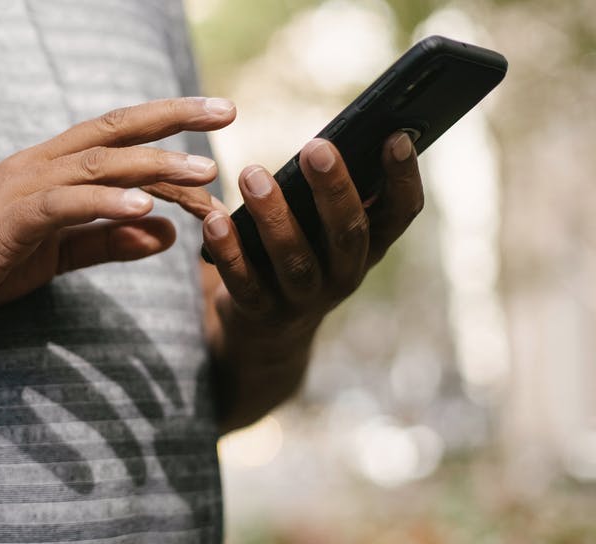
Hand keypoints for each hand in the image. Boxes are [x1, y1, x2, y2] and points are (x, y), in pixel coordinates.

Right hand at [0, 97, 236, 329]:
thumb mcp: (51, 256)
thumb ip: (106, 241)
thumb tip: (164, 232)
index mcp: (48, 171)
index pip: (116, 140)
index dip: (166, 129)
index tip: (214, 126)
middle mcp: (38, 167)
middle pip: (115, 134)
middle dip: (172, 121)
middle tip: (226, 112)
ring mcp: (21, 189)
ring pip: (98, 166)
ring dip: (153, 167)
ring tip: (201, 171)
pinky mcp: (7, 220)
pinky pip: (63, 205)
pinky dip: (106, 203)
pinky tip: (145, 209)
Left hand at [199, 132, 424, 340]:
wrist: (266, 332)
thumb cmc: (298, 255)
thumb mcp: (321, 231)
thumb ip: (327, 195)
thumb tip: (324, 141)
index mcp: (369, 248)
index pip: (400, 214)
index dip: (404, 178)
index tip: (396, 136)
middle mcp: (345, 275)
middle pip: (348, 233)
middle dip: (334, 189)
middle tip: (316, 148)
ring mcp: (304, 299)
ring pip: (295, 259)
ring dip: (274, 215)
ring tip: (252, 174)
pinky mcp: (261, 313)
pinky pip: (246, 283)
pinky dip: (230, 251)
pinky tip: (214, 221)